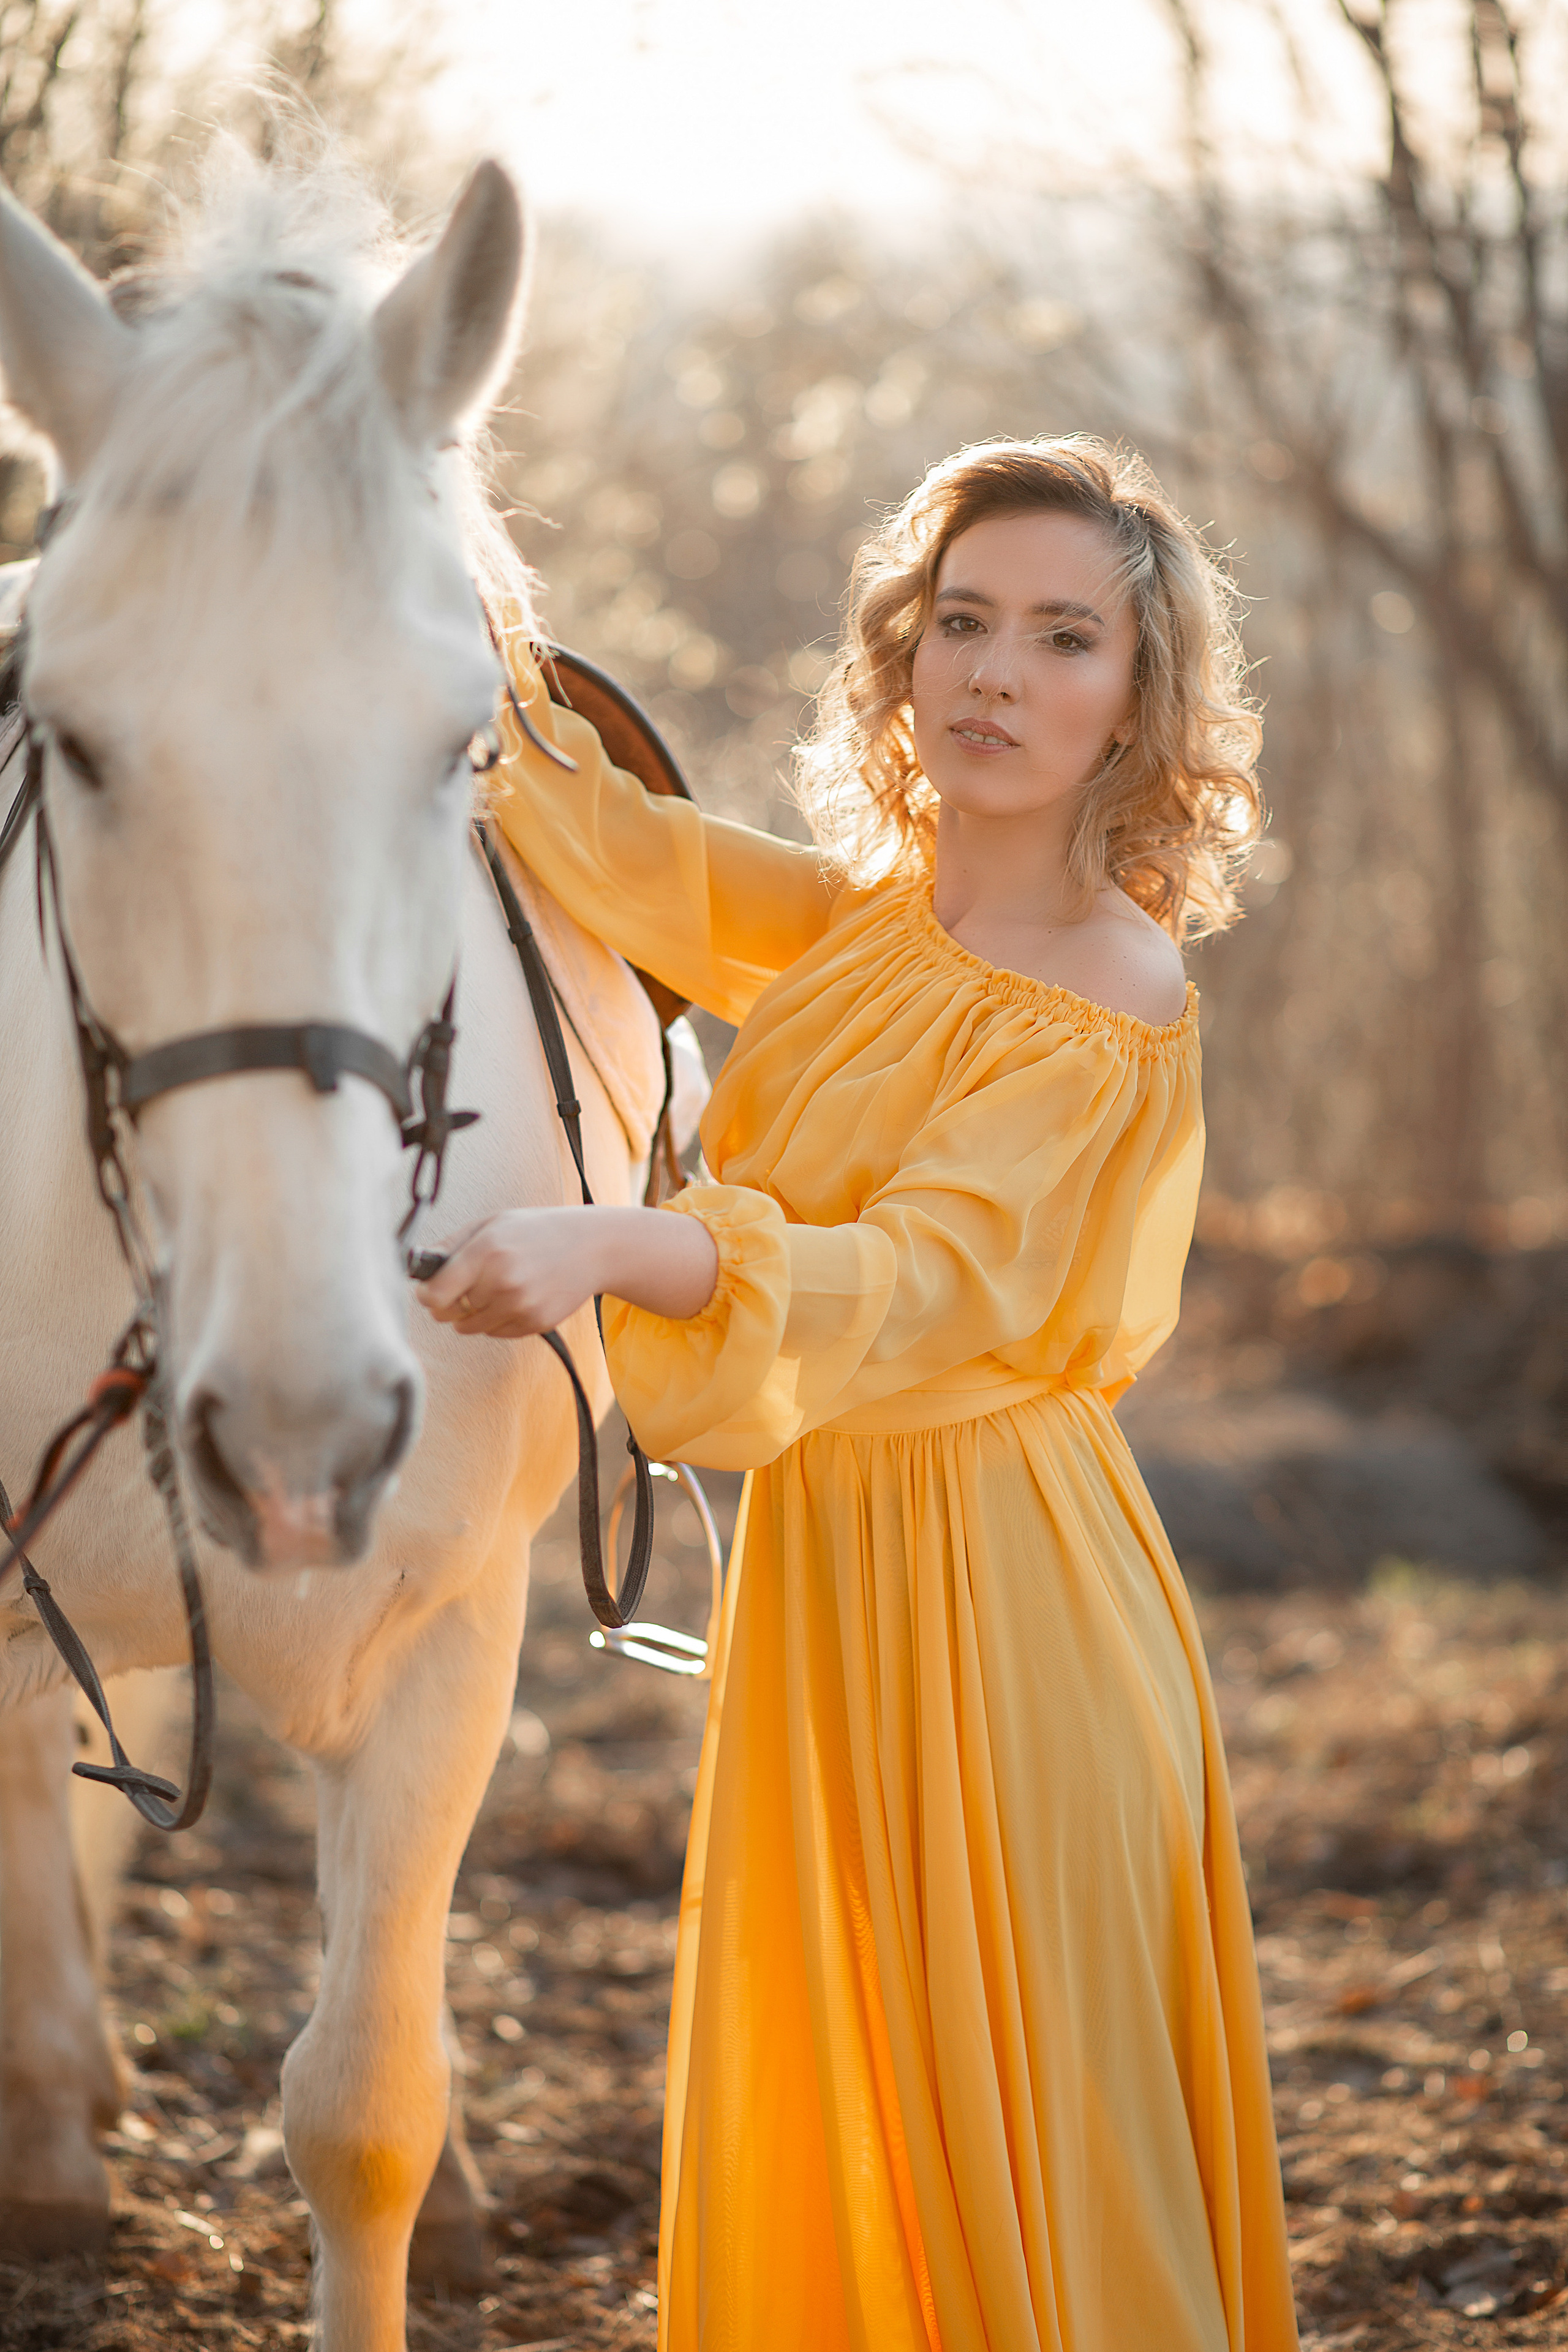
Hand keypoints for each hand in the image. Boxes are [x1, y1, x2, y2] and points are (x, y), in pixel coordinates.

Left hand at [419, 1205, 718, 1338]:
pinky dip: (497, 1319)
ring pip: (469, 1326)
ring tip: (495, 1288)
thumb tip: (418, 1266)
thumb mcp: (493, 1224)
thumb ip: (452, 1245)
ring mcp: (519, 1306)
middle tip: (463, 1287)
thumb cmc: (537, 1231)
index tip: (430, 1290)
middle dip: (449, 1303)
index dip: (426, 1294)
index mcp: (486, 1252)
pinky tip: (515, 1296)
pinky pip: (494, 1332)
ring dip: (472, 1312)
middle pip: (448, 1313)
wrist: (592, 1247)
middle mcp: (501, 1282)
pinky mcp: (534, 1323)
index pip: (434, 1293)